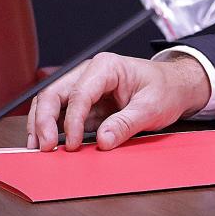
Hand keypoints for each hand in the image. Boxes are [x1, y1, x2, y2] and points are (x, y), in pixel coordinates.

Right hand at [26, 52, 211, 151]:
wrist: (176, 88)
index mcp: (107, 67)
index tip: (72, 144)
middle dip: (44, 120)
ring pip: (52, 103)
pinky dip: (53, 130)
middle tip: (43, 147)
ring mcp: (85, 87)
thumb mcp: (152, 107)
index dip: (72, 120)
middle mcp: (90, 73)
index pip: (80, 93)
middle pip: (54, 93)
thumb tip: (103, 140)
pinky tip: (49, 146)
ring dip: (42, 125)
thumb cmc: (166, 90)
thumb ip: (127, 123)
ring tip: (38, 148)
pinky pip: (63, 115)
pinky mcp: (86, 103)